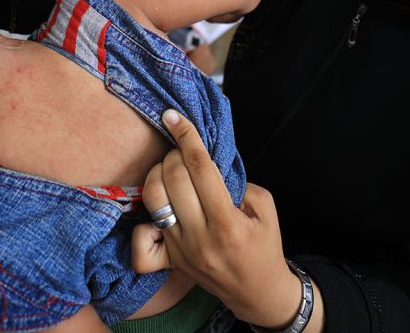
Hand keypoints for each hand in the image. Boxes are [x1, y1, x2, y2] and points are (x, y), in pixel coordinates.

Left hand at [131, 110, 304, 328]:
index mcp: (228, 222)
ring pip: (154, 201)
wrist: (258, 292)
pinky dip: (144, 223)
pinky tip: (159, 212)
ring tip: (169, 170)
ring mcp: (182, 251)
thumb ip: (239, 183)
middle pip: (173, 179)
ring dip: (157, 175)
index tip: (173, 116)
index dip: (186, 136)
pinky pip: (142, 245)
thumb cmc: (265, 247)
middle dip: (174, 154)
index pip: (200, 167)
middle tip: (182, 151)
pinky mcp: (170, 263)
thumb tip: (207, 162)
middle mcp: (200, 237)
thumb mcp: (266, 209)